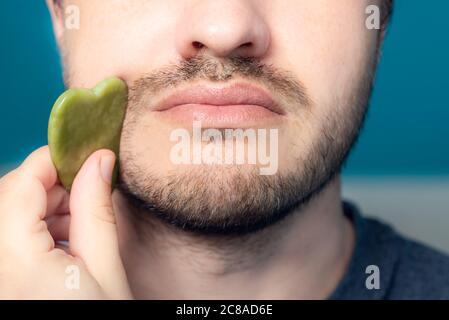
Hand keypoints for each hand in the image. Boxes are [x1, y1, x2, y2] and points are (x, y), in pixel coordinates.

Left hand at [0, 146, 131, 298]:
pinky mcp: (1, 276)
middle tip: (91, 193)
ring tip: (81, 226)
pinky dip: (35, 227)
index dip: (53, 160)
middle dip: (52, 186)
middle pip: (11, 195)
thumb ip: (96, 212)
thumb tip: (100, 160)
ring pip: (9, 211)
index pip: (21, 185)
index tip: (87, 155)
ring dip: (46, 207)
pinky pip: (7, 234)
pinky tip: (64, 242)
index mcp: (17, 260)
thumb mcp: (106, 269)